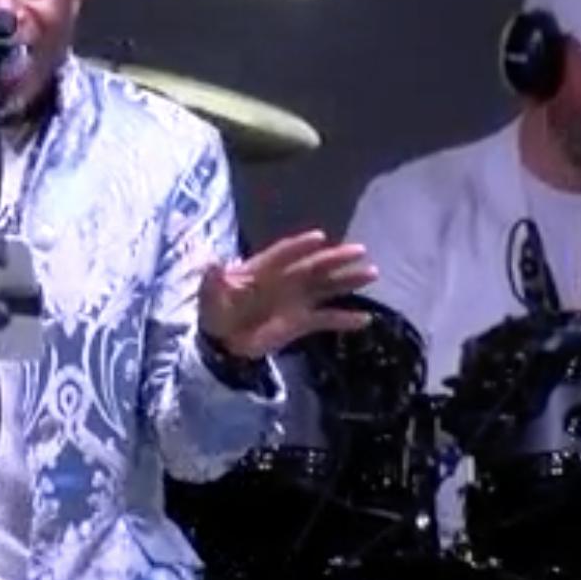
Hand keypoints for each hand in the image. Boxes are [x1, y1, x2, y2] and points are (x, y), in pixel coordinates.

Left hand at [198, 229, 377, 358]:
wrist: (223, 342)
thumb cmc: (215, 312)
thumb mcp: (209, 296)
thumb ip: (213, 280)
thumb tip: (210, 261)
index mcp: (262, 269)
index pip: (284, 254)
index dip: (300, 246)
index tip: (320, 238)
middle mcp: (284, 280)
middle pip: (313, 266)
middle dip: (335, 258)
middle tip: (359, 250)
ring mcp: (295, 300)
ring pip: (326, 286)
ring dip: (348, 280)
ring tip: (371, 273)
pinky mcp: (301, 321)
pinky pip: (327, 318)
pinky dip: (344, 319)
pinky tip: (364, 319)